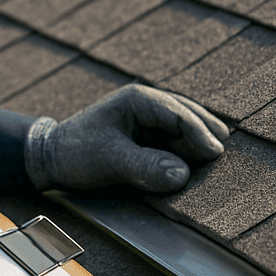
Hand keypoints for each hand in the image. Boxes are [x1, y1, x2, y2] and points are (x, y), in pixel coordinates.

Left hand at [28, 85, 227, 193]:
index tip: (216, 154)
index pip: (179, 113)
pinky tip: (197, 166)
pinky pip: (173, 143)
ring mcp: (148, 122)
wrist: (50, 159)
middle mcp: (147, 106)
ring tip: (218, 161)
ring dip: (198, 145)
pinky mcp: (146, 138)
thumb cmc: (76, 153)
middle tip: (226, 156)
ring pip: (183, 131)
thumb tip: (183, 175)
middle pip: (188, 117)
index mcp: (138, 99)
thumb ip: (145, 166)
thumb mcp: (110, 160)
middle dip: (207, 134)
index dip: (200, 134)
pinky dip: (186, 154)